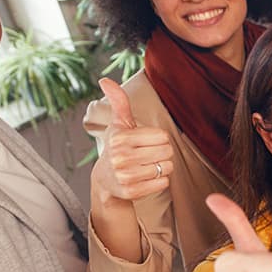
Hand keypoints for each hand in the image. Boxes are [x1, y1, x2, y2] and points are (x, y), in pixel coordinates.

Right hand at [93, 78, 173, 201]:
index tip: (144, 142)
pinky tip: (146, 178)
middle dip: (162, 153)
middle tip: (147, 155)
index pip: (163, 135)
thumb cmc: (117, 147)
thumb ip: (119, 102)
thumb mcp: (118, 124)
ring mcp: (125, 176)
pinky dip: (160, 181)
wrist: (105, 180)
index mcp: (120, 137)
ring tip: (146, 166)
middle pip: (167, 151)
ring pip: (167, 167)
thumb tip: (104, 80)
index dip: (158, 139)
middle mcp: (120, 157)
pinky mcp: (131, 192)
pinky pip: (163, 183)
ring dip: (162, 167)